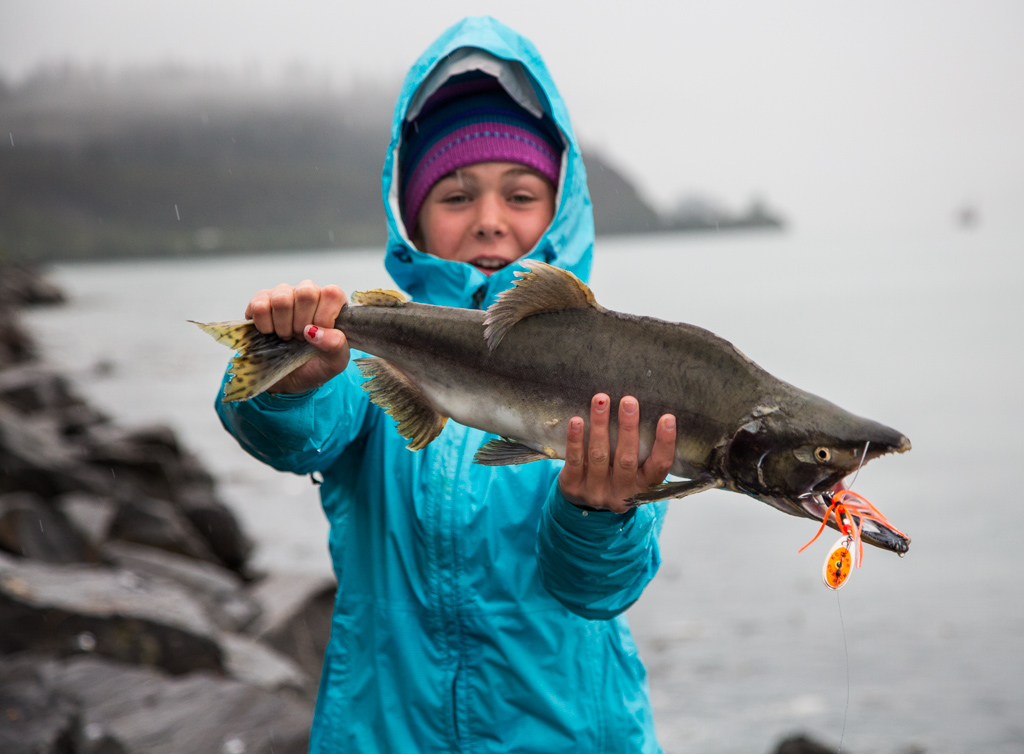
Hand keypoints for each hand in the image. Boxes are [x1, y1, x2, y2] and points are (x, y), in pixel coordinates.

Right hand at [245, 280, 349, 394]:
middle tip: (301, 338)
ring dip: (283, 326)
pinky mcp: (260, 300)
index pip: (332, 294)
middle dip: (302, 324)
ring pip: (282, 299)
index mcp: (332, 302)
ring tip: (287, 336)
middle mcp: (308, 292)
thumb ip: (336, 345)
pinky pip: (260, 306)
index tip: (319, 337)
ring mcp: (283, 293)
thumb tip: (315, 331)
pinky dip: (265, 326)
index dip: (324, 318)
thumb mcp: (335, 361)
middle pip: (306, 292)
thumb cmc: (315, 364)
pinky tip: (271, 333)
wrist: (289, 377)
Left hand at [558, 394, 675, 512]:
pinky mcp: (574, 486)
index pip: (659, 466)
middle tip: (629, 401)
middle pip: (626, 459)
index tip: (667, 418)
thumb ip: (642, 448)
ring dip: (600, 425)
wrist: (586, 502)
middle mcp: (622, 492)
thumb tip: (648, 408)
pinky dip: (576, 439)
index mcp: (644, 486)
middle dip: (628, 427)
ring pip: (599, 455)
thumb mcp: (635, 469)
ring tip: (601, 401)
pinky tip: (576, 421)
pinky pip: (575, 460)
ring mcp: (597, 491)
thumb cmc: (617, 474)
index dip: (665, 443)